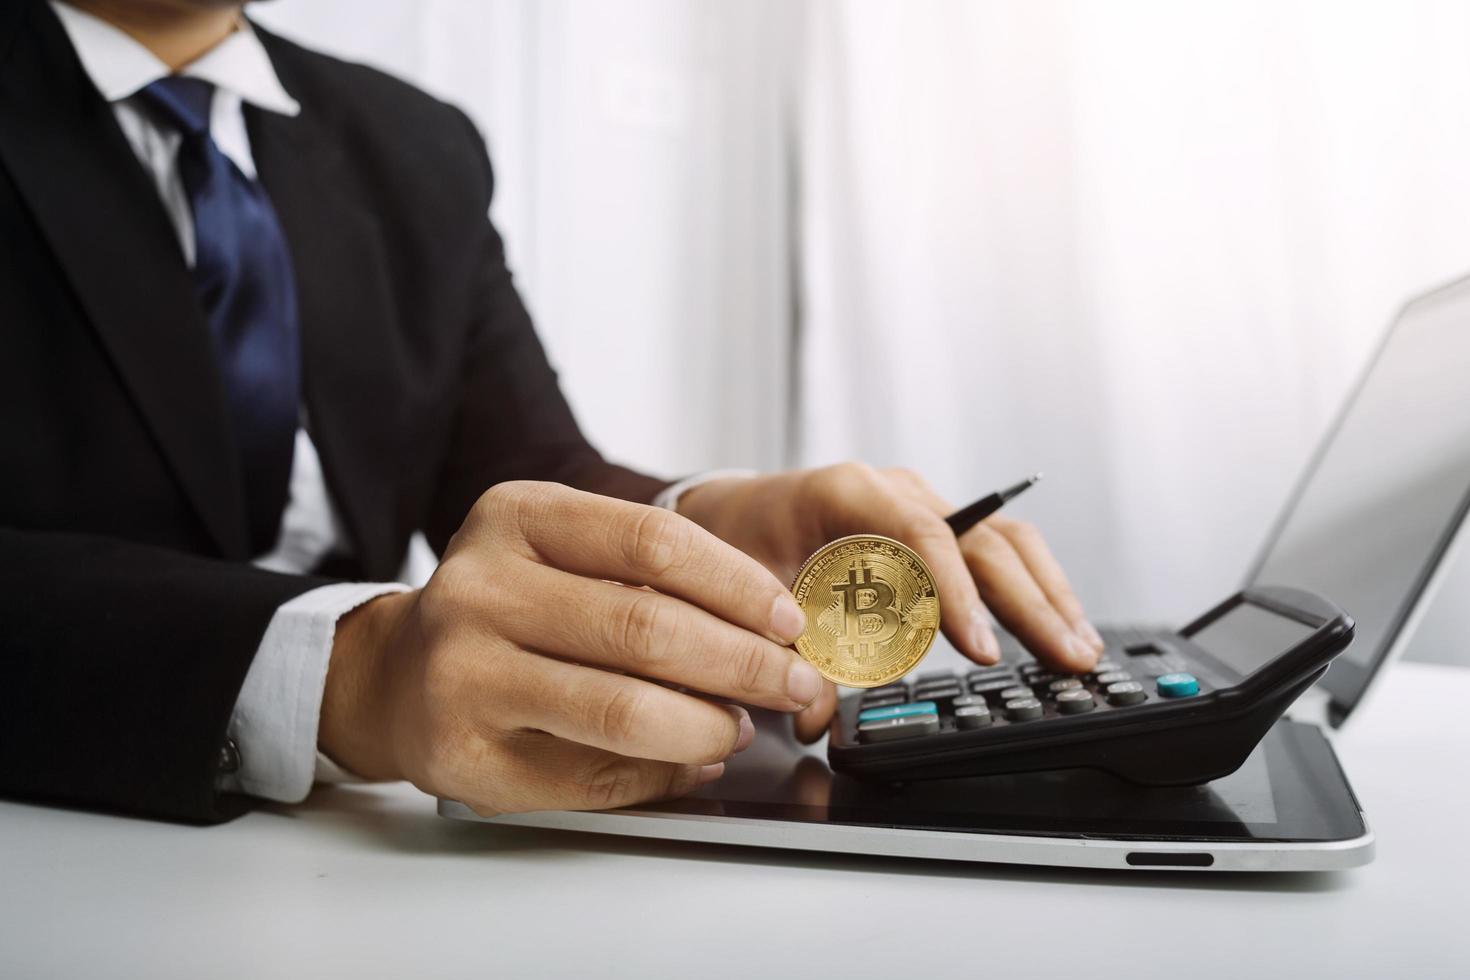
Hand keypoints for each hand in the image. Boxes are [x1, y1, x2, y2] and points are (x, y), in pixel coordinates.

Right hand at [319, 481, 823, 814]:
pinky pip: (591, 775)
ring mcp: (463, 675)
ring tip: (740, 727)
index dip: (739, 584)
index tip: (788, 618)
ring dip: (708, 727)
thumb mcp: (558, 550)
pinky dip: (660, 774)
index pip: (654, 539)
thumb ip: (648, 572)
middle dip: (745, 664)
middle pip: (647, 627)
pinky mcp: (464, 755)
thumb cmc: (504, 608)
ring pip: (624, 711)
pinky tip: (689, 761)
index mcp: (516, 518)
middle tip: (793, 684)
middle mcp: (480, 589)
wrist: (394, 673)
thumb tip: (771, 629)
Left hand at [676, 464, 1102, 739]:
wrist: (728, 511)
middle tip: (1067, 657)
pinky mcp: (934, 528)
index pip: (920, 536)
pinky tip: (1056, 627)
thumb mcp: (747, 598)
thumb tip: (816, 717)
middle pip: (983, 537)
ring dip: (1045, 595)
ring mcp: (920, 504)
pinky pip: (994, 552)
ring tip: (1079, 647)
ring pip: (1004, 540)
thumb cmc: (734, 544)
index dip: (956, 595)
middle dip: (1029, 602)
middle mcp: (895, 490)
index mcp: (848, 491)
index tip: (980, 649)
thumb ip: (784, 656)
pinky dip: (1030, 590)